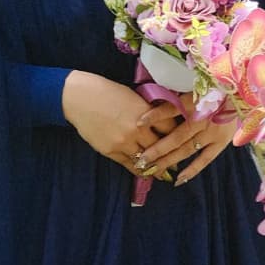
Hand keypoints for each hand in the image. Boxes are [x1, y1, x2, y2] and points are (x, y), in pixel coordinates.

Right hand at [61, 71, 182, 174]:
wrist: (80, 98)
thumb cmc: (107, 91)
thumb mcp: (133, 97)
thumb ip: (148, 112)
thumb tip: (162, 122)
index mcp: (145, 113)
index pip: (170, 130)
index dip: (178, 136)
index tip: (184, 141)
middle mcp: (137, 130)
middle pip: (161, 148)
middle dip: (171, 156)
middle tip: (179, 162)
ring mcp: (123, 143)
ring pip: (146, 160)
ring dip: (157, 168)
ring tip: (165, 174)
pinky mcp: (111, 151)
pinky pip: (129, 165)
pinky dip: (139, 170)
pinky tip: (146, 173)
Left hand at [133, 90, 239, 185]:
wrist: (243, 93)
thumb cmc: (216, 86)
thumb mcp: (196, 85)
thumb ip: (179, 94)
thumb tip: (154, 99)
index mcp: (196, 101)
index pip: (171, 109)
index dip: (154, 116)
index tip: (138, 122)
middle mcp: (203, 119)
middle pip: (176, 136)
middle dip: (156, 149)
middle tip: (140, 160)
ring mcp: (212, 133)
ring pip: (186, 149)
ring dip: (168, 160)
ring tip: (152, 169)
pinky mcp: (221, 142)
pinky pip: (205, 159)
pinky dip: (192, 170)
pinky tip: (178, 179)